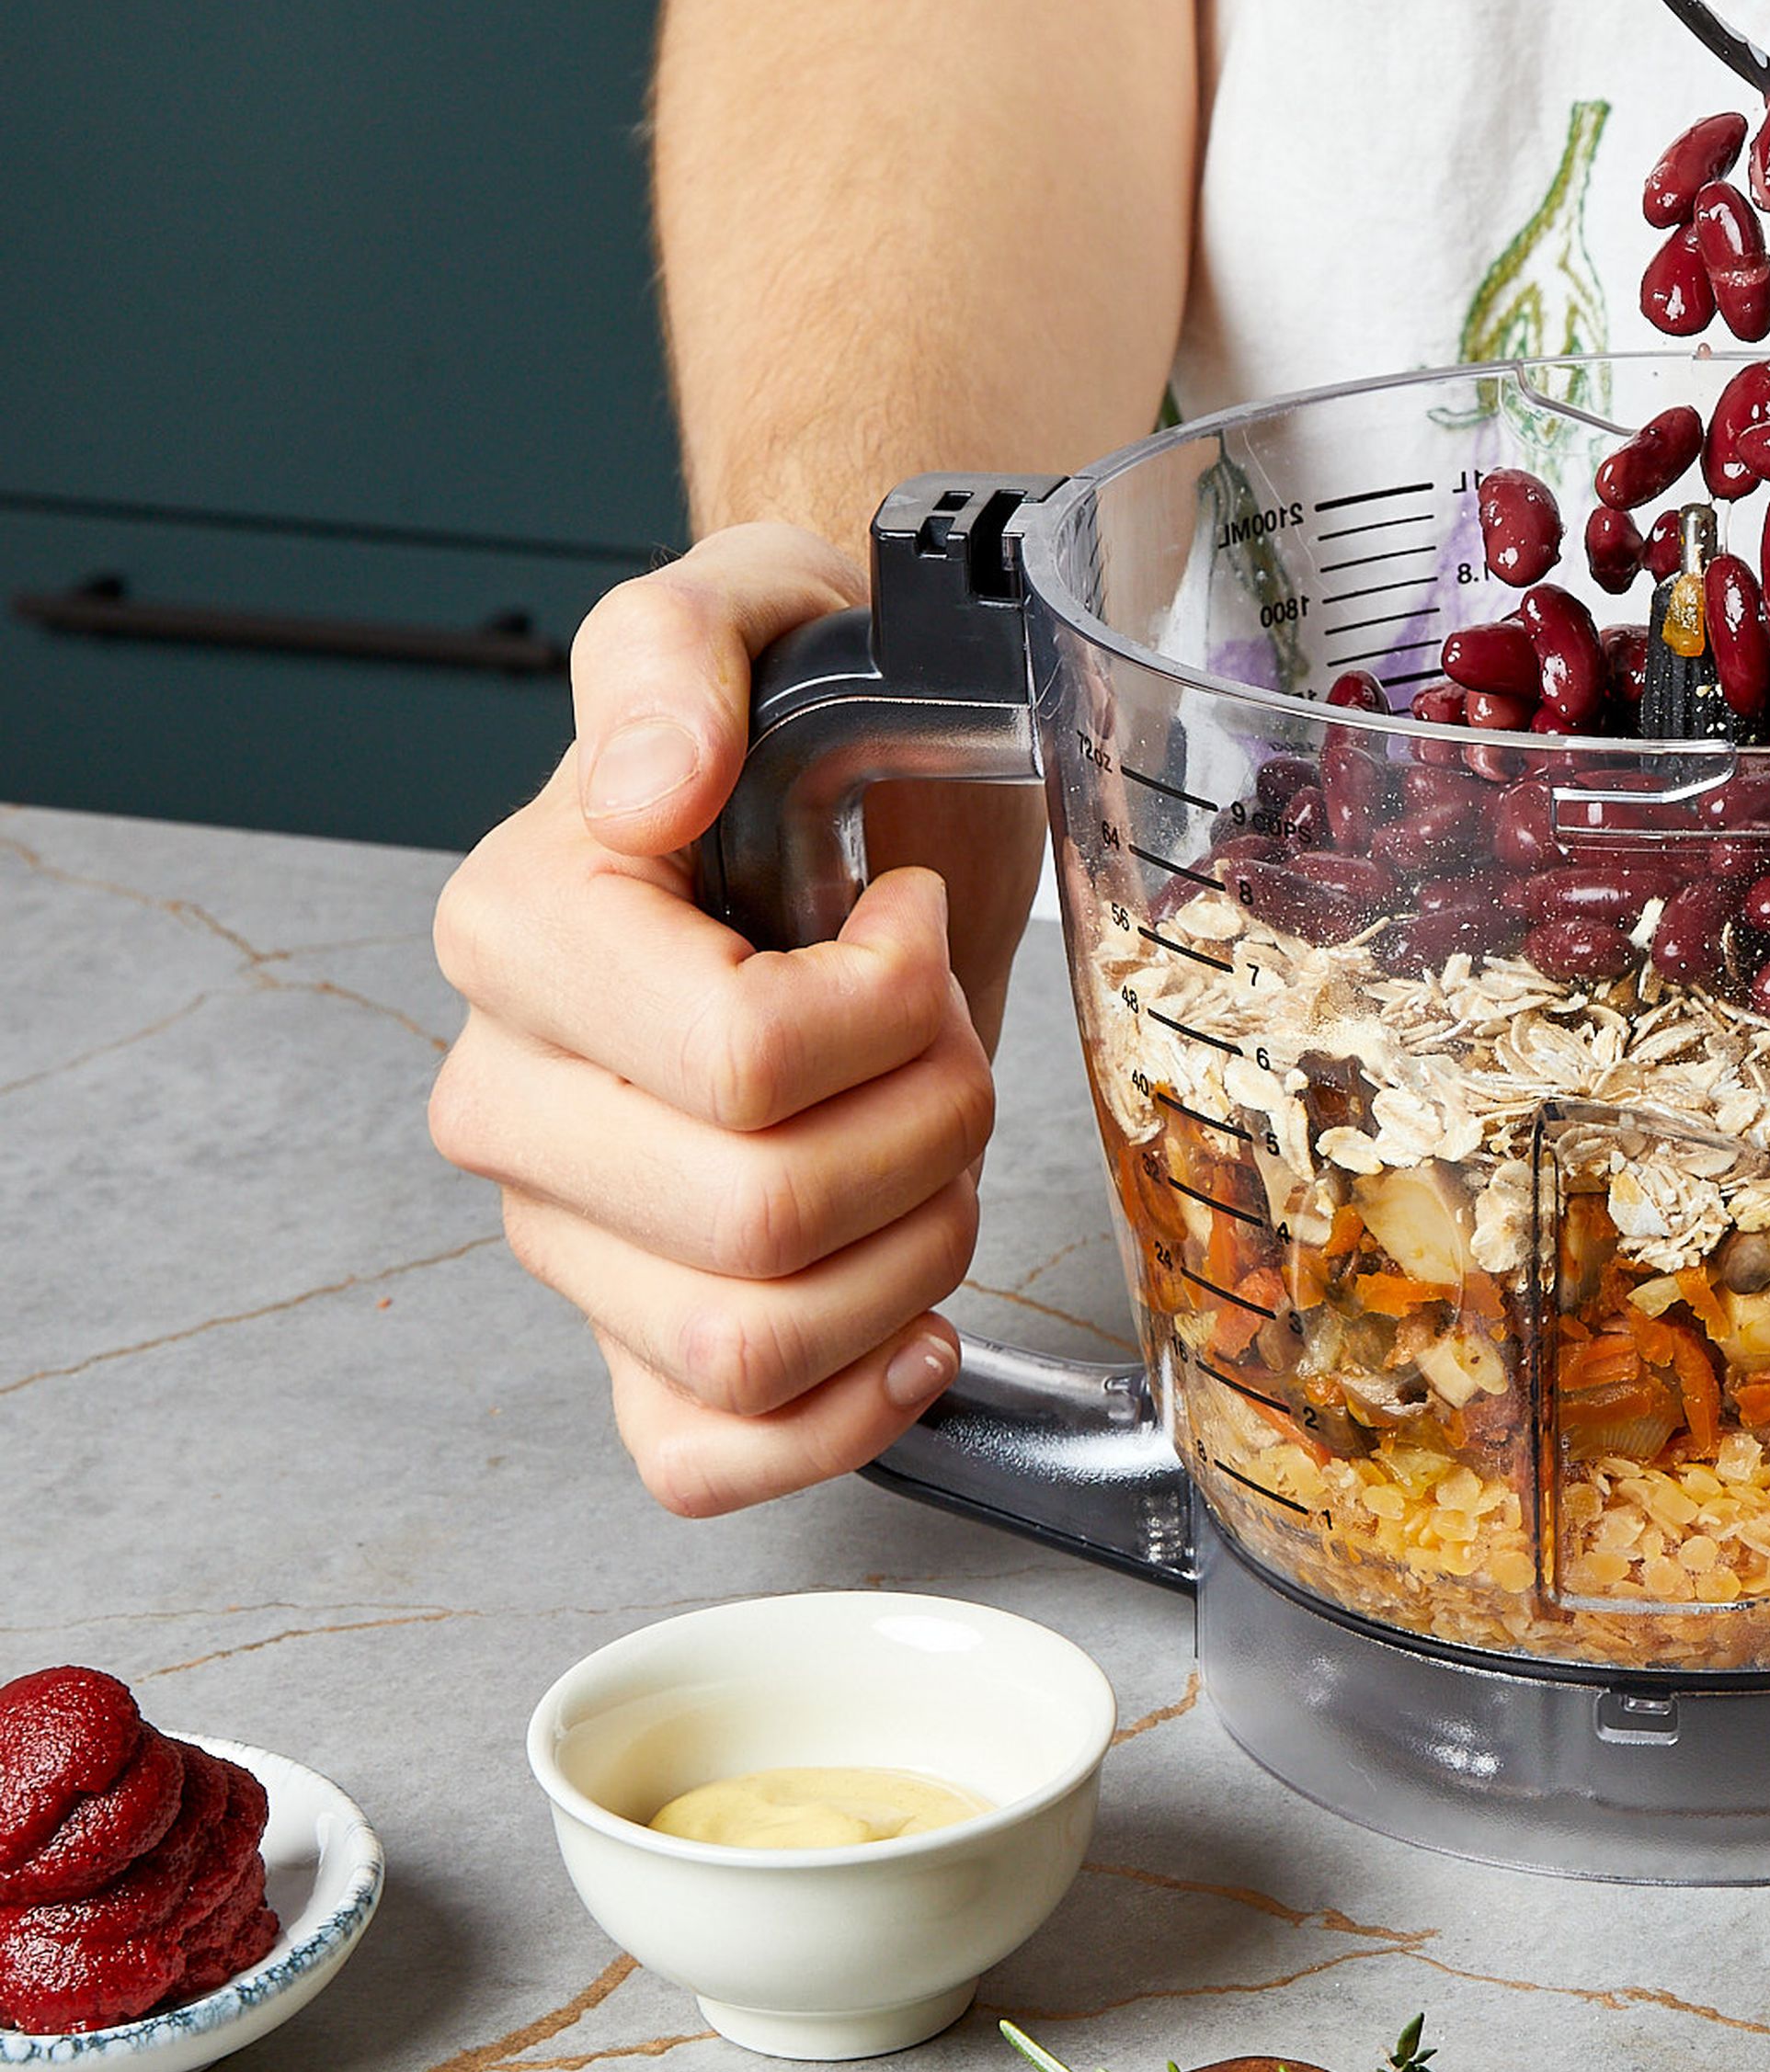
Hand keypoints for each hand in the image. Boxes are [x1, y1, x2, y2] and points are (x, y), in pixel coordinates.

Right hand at [429, 524, 999, 1514]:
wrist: (838, 801)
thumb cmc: (802, 726)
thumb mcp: (753, 614)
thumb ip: (671, 657)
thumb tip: (655, 777)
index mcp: (521, 935)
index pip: (742, 1060)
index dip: (890, 1008)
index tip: (913, 916)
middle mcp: (516, 1102)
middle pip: (765, 1217)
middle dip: (932, 1128)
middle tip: (952, 1035)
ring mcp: (567, 1238)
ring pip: (754, 1346)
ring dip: (914, 1257)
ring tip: (942, 1150)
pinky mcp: (632, 1340)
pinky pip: (703, 1457)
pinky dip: (841, 1416)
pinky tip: (913, 1321)